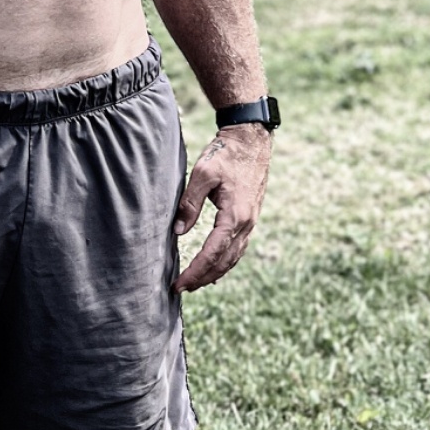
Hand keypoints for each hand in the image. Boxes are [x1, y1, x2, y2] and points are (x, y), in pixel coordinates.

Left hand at [172, 123, 270, 291]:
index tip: (178, 284)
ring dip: (214, 273)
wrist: (251, 140)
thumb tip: (179, 232)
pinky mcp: (249, 217)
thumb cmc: (226, 154)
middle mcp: (246, 223)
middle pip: (224, 262)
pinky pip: (238, 248)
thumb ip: (190, 203)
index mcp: (235, 216)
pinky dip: (225, 262)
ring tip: (195, 284)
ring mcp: (250, 221)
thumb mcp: (203, 174)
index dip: (195, 272)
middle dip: (202, 278)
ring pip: (233, 257)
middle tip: (181, 290)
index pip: (212, 253)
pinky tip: (215, 268)